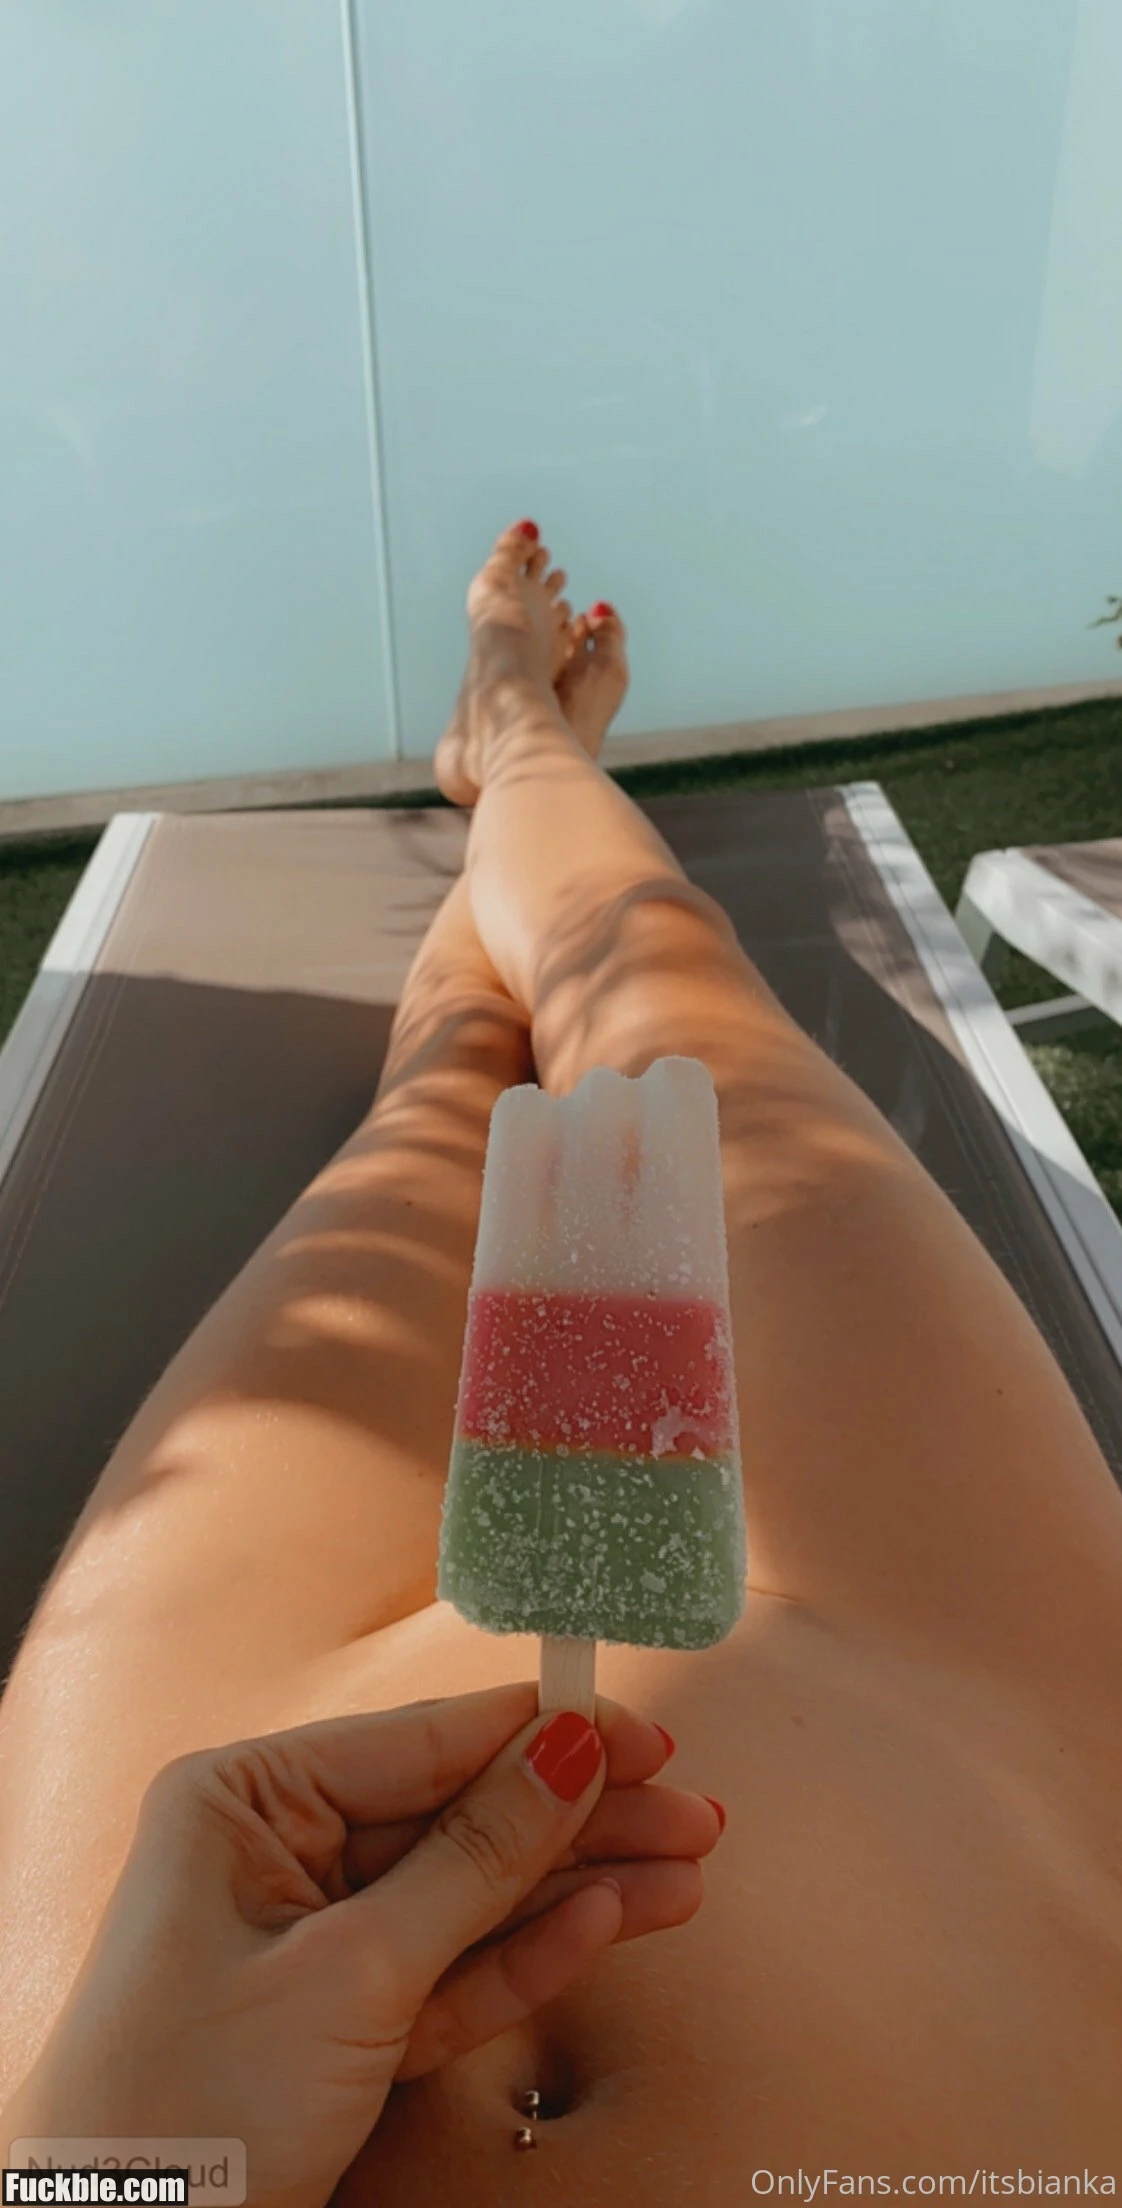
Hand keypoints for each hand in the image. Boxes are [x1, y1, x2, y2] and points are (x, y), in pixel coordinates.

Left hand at [3, 1684, 722, 2207]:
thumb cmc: (192, 2101)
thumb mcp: (350, 1970)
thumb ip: (474, 1861)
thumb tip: (568, 1751)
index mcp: (244, 1799)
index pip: (422, 1744)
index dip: (541, 1734)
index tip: (642, 1734)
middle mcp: (276, 1853)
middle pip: (459, 1818)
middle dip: (579, 1821)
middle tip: (692, 1817)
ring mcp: (311, 1941)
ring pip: (470, 1897)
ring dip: (577, 1890)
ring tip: (682, 1877)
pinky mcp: (340, 2023)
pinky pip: (452, 1971)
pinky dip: (528, 1955)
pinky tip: (607, 1924)